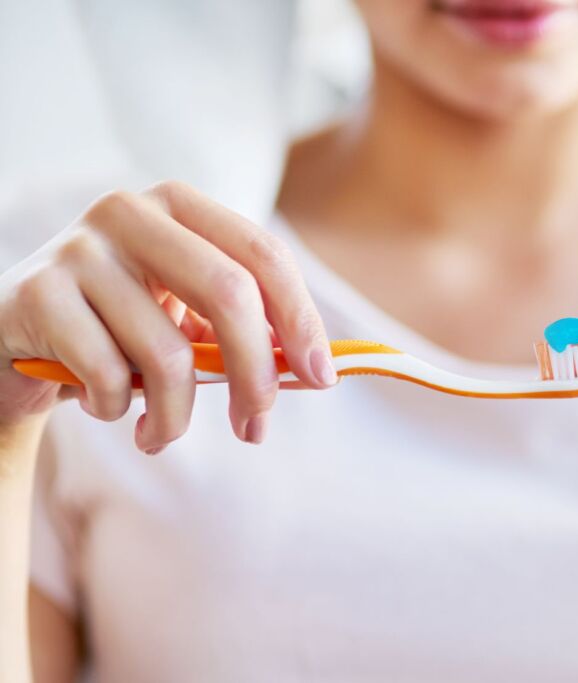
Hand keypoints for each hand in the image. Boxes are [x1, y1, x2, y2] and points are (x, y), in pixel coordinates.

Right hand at [0, 181, 336, 452]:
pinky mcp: (37, 293)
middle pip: (230, 293)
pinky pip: (108, 375)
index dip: (301, 319)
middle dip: (256, 374)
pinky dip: (117, 410)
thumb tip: (314, 371)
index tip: (320, 377)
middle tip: (255, 427)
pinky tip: (104, 407)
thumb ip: (243, 331)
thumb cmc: (117, 329)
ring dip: (176, 415)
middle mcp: (130, 211)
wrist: (10, 338)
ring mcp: (79, 248)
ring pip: (168, 353)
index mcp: (180, 207)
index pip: (264, 255)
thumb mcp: (184, 319)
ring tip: (163, 433)